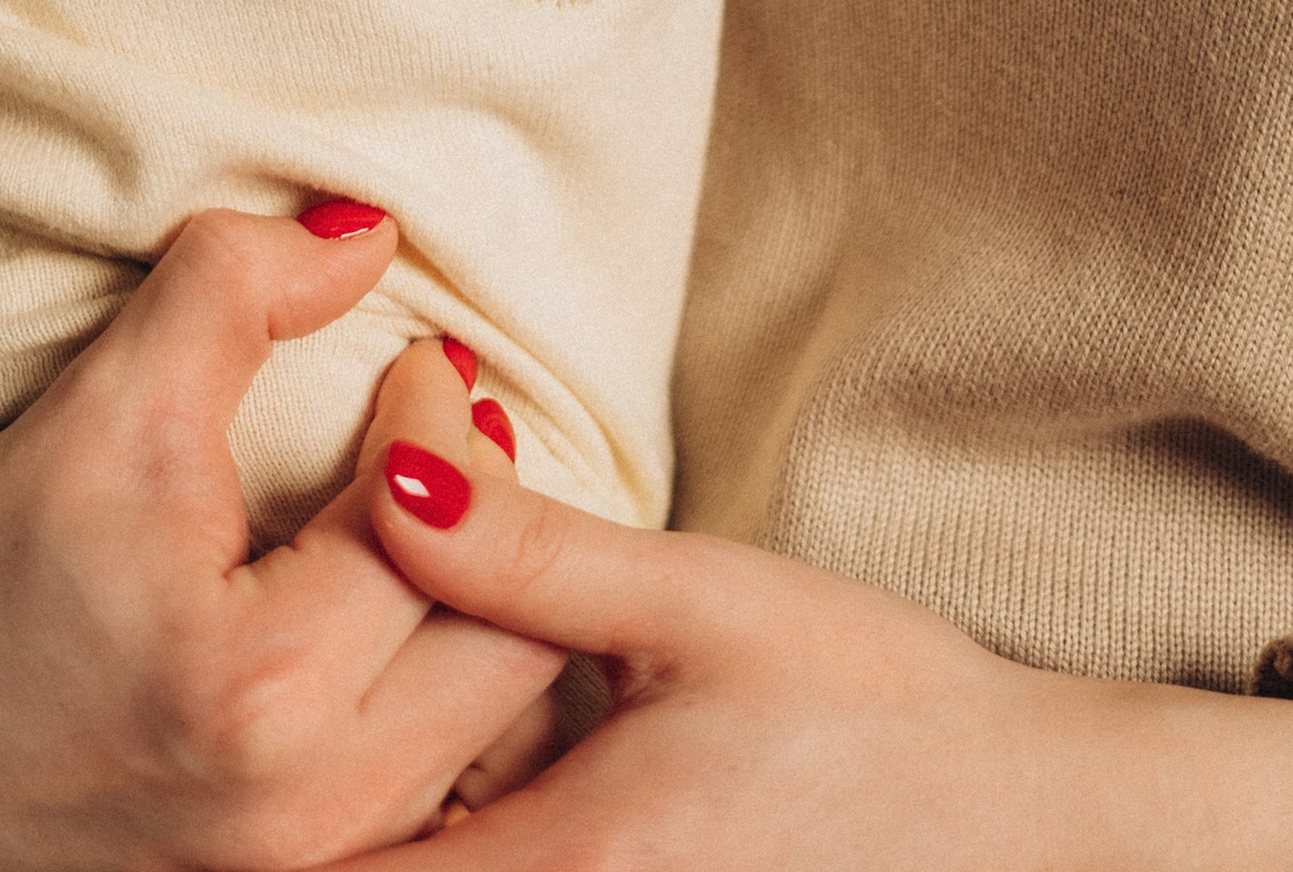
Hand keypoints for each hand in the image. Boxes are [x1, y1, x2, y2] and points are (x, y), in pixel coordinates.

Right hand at [0, 206, 562, 871]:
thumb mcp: (96, 405)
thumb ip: (233, 287)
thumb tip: (364, 231)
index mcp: (259, 692)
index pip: (442, 532)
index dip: (446, 425)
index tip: (418, 365)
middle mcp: (299, 817)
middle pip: (510, 652)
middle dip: (497, 526)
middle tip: (445, 440)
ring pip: (491, 744)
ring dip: (489, 626)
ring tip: (433, 531)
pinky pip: (438, 810)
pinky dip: (449, 724)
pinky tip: (405, 649)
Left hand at [346, 357, 1292, 871]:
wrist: (1018, 816)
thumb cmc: (876, 708)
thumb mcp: (699, 599)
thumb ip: (528, 548)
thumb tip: (387, 461)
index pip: (337, 866)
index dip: (282, 784)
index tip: (274, 672)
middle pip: (369, 863)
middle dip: (334, 777)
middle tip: (324, 657)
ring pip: (425, 870)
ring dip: (397, 797)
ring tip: (419, 681)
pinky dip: (464, 821)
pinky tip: (505, 736)